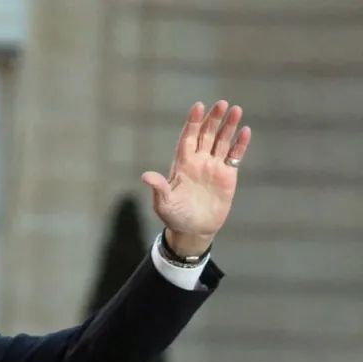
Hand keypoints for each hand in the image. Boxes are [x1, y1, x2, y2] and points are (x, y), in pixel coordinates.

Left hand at [141, 100, 251, 255]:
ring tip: (235, 110)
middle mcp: (198, 161)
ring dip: (228, 126)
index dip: (192, 123)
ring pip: (222, 141)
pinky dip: (240, 144)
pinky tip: (245, 131)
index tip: (198, 107)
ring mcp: (213, 167)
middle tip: (222, 103)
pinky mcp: (227, 175)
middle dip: (212, 119)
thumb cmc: (175, 217)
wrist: (194, 230)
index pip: (187, 138)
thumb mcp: (164, 204)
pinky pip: (234, 155)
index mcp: (182, 164)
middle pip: (206, 135)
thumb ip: (159, 188)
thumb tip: (146, 176)